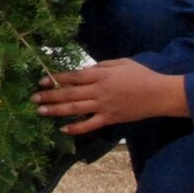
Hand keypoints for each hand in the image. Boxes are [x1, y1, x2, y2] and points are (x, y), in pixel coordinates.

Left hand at [32, 59, 187, 134]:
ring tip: (40, 111)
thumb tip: (85, 70)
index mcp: (101, 75)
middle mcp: (99, 91)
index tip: (42, 81)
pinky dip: (76, 128)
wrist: (160, 94)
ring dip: (56, 110)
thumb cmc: (141, 75)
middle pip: (69, 93)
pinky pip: (90, 125)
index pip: (73, 77)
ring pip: (75, 109)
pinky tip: (63, 129)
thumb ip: (101, 66)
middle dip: (49, 96)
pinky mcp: (110, 119)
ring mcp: (104, 106)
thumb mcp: (120, 63)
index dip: (56, 79)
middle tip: (33, 98)